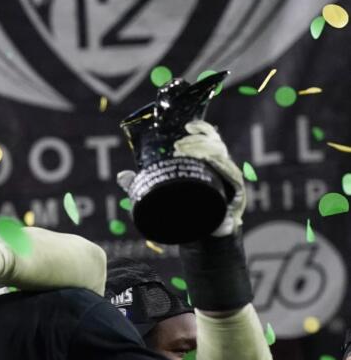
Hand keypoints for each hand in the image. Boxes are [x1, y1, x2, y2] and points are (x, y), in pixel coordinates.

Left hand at [117, 120, 244, 237]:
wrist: (199, 233)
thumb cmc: (180, 207)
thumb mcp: (157, 193)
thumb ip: (140, 184)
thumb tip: (123, 176)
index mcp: (205, 161)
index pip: (209, 138)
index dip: (201, 129)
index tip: (187, 126)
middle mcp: (220, 167)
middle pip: (216, 145)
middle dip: (197, 141)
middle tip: (178, 147)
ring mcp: (228, 180)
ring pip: (223, 158)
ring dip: (206, 152)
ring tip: (185, 154)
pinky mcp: (236, 194)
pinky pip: (233, 177)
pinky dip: (224, 169)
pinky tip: (211, 164)